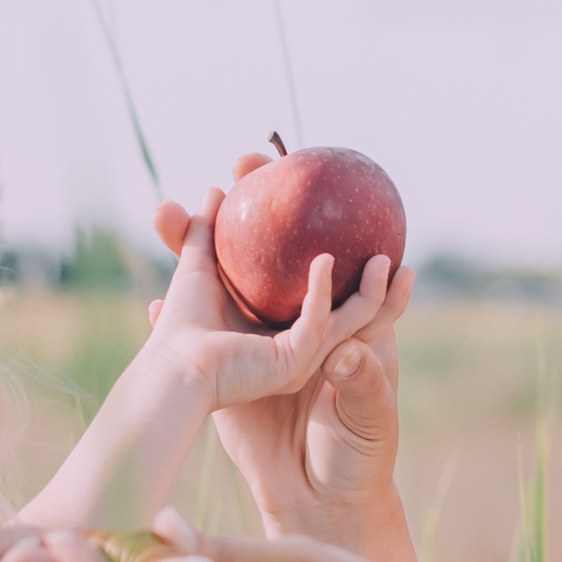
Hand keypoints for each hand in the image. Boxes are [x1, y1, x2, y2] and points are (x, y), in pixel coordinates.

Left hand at [142, 177, 400, 418]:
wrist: (171, 373)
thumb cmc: (180, 329)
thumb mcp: (197, 269)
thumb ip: (204, 232)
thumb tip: (217, 188)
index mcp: (283, 332)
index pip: (327, 300)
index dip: (345, 270)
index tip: (354, 233)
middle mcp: (298, 349)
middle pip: (354, 315)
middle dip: (380, 290)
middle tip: (390, 249)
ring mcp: (298, 360)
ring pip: (351, 323)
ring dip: (372, 292)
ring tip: (385, 257)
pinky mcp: (290, 365)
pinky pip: (317, 323)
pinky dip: (322, 291)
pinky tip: (323, 261)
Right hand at [153, 168, 412, 545]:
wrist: (311, 499)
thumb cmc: (353, 459)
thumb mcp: (366, 424)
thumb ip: (365, 388)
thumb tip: (351, 350)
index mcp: (344, 327)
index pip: (347, 266)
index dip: (343, 222)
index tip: (337, 190)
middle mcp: (301, 319)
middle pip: (281, 248)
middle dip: (264, 199)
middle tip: (246, 157)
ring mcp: (261, 333)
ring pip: (232, 267)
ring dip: (209, 228)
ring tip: (188, 194)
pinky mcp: (228, 354)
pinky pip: (200, 304)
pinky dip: (186, 272)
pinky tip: (166, 241)